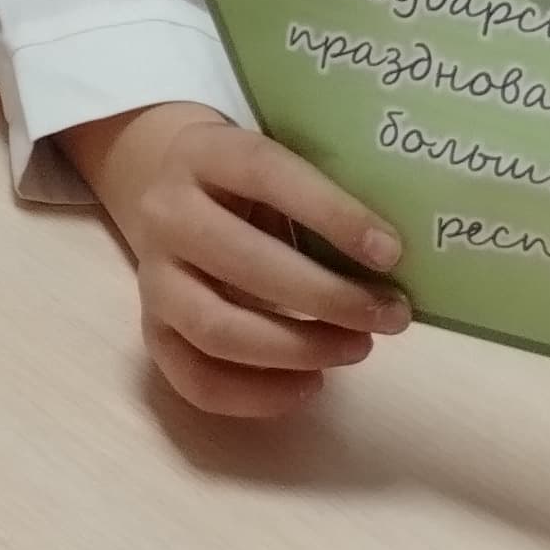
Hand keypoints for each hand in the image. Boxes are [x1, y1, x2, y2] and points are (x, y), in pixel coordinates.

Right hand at [62, 101, 408, 418]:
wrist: (167, 195)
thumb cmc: (250, 185)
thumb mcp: (277, 164)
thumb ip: (323, 197)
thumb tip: (397, 262)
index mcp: (204, 154)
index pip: (265, 173)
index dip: (330, 213)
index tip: (391, 252)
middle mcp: (166, 213)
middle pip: (243, 262)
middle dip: (328, 297)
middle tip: (390, 315)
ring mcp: (153, 277)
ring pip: (218, 329)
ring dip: (299, 349)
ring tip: (358, 348)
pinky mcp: (151, 329)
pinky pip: (197, 379)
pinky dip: (258, 396)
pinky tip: (311, 384)